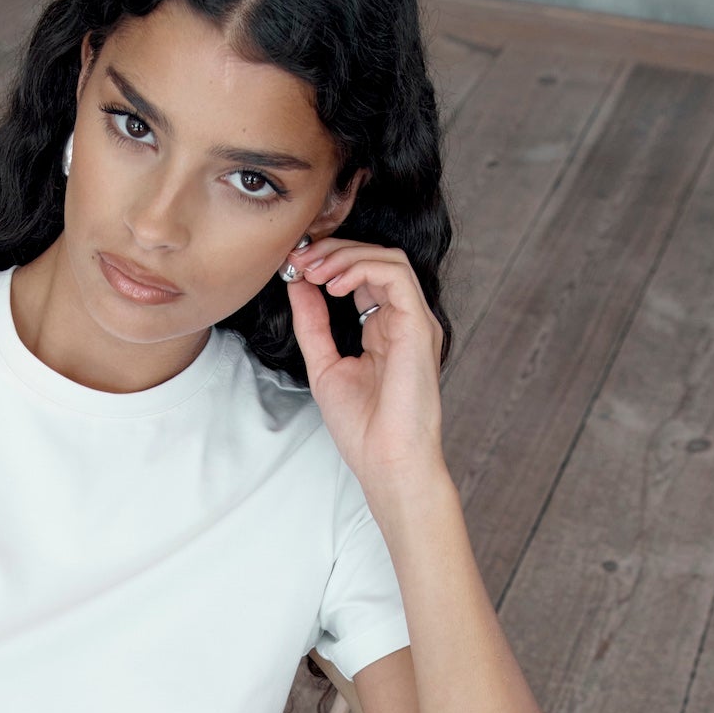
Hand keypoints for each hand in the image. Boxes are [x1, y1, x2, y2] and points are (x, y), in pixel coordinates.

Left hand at [281, 236, 446, 490]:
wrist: (387, 461)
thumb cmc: (363, 428)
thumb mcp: (325, 365)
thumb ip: (313, 324)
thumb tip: (298, 285)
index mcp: (385, 330)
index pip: (363, 276)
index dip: (329, 263)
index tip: (294, 267)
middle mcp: (404, 320)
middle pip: (376, 259)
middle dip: (333, 251)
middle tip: (298, 260)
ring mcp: (415, 321)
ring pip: (389, 258)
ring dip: (345, 256)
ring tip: (312, 270)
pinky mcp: (419, 325)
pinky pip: (395, 274)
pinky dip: (361, 268)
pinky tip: (333, 285)